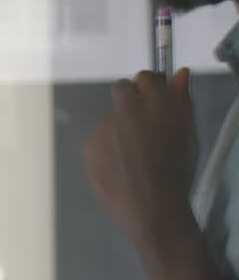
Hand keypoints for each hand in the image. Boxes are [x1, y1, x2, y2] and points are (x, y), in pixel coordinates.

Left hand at [86, 68, 196, 245]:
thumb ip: (181, 100)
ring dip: (119, 131)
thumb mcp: (188, 134)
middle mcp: (128, 108)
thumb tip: (180, 73)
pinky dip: (107, 150)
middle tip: (140, 127)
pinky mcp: (90, 144)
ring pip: (111, 120)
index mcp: (157, 103)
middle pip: (121, 89)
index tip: (152, 102)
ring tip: (135, 159)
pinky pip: (99, 141)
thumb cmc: (177, 171)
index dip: (148, 89)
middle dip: (128, 101)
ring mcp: (106, 126)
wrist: (152, 206)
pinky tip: (121, 169)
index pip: (145, 77)